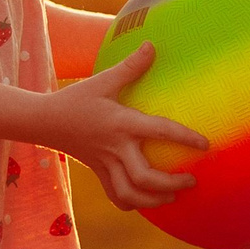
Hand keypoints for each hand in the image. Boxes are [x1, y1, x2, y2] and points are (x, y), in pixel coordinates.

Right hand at [33, 41, 209, 210]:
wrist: (43, 121)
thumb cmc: (75, 99)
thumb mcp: (102, 80)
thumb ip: (130, 66)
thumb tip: (152, 45)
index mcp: (121, 123)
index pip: (159, 130)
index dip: (184, 138)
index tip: (205, 144)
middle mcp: (116, 148)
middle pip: (145, 177)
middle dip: (172, 183)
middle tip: (192, 179)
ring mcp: (106, 164)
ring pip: (130, 194)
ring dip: (154, 201)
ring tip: (173, 197)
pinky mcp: (98, 173)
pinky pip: (116, 196)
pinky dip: (133, 203)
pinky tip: (147, 200)